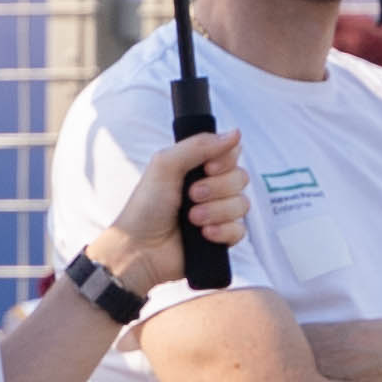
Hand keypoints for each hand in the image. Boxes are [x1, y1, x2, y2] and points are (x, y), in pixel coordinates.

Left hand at [100, 128, 244, 292]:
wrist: (139, 248)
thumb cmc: (146, 206)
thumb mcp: (165, 165)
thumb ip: (198, 145)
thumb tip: (235, 133)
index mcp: (197, 167)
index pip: (231, 154)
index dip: (226, 160)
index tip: (208, 168)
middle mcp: (210, 188)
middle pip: (240, 178)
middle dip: (217, 188)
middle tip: (191, 195)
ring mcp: (217, 214)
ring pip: (242, 204)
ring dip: (216, 211)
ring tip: (192, 218)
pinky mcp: (221, 238)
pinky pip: (240, 230)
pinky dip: (222, 231)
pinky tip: (204, 235)